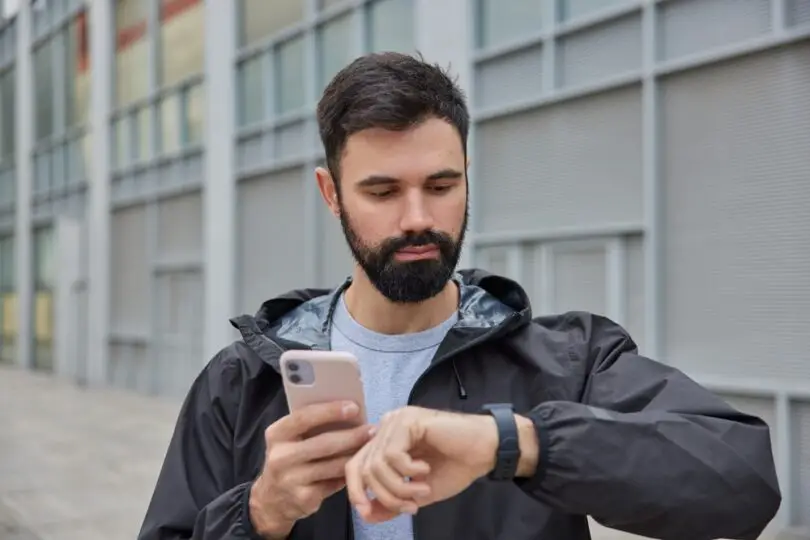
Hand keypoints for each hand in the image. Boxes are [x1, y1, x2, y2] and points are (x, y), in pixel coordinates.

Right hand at [250, 401, 372, 537]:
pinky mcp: (304, 499)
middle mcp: (280, 457)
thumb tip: (347, 412)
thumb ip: (310, 426)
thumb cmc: (289, 459)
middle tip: (372, 429)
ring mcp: (291, 480)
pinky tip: (360, 466)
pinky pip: (335, 483)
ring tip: (371, 446)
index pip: (303, 417)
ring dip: (355, 455)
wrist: (272, 500)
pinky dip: (349, 474)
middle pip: (323, 443)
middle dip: (352, 435)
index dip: (330, 411)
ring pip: (333, 465)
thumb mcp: (290, 440)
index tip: (354, 407)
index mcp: (276, 435)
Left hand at [344, 406, 500, 523]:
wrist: (484, 452)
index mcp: (385, 442)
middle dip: (386, 496)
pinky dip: (408, 471)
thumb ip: (391, 502)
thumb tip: (366, 514)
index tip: (367, 513)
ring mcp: (396, 421)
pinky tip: (425, 470)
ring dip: (400, 487)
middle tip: (411, 506)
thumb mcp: (417, 493)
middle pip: (363, 468)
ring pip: (377, 464)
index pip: (355, 466)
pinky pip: (392, 454)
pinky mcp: (408, 420)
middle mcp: (386, 428)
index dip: (356, 492)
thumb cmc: (455, 467)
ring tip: (422, 489)